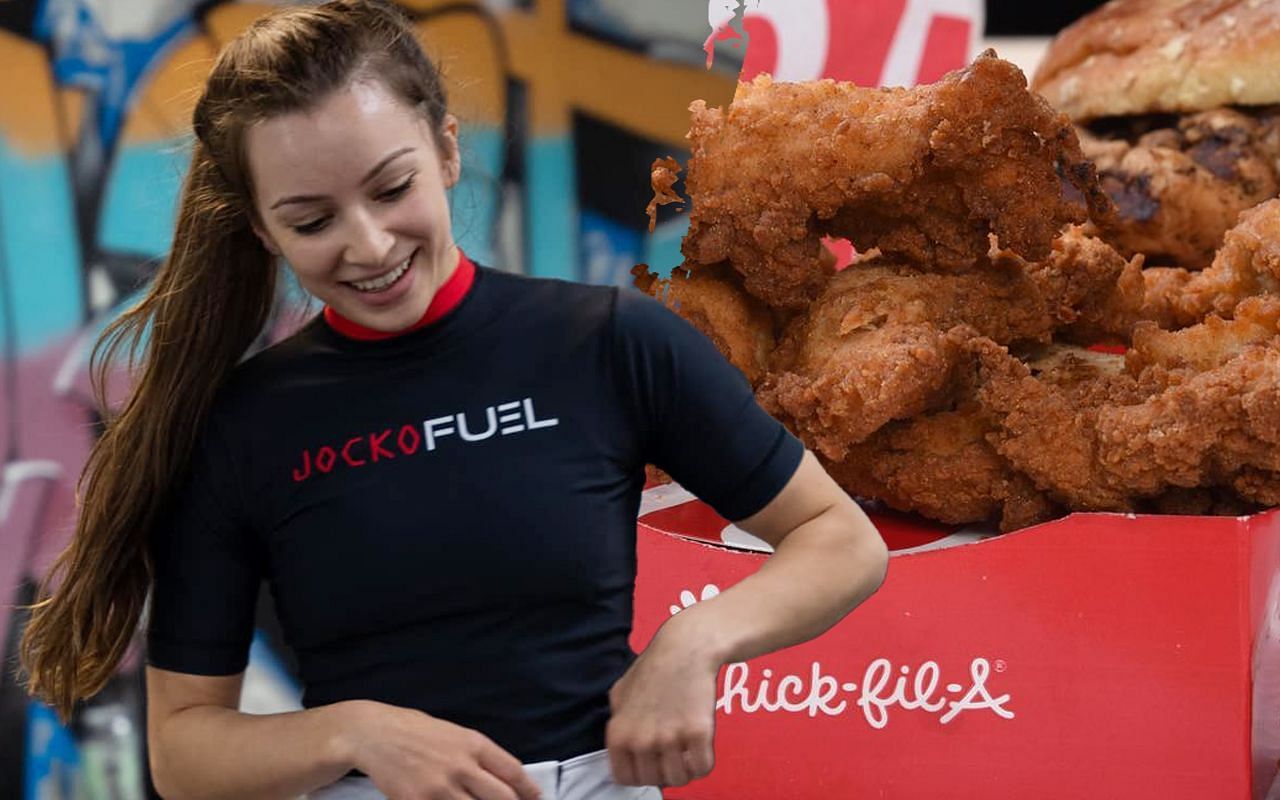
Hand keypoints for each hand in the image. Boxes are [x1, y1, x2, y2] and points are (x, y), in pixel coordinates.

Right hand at [341, 700, 542, 799]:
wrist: (373, 734)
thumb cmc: (414, 730)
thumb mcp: (454, 732)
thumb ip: (478, 754)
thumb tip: (503, 777)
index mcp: (473, 744)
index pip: (513, 772)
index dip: (528, 790)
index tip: (535, 799)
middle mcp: (461, 767)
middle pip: (502, 798)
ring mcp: (440, 789)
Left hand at [605, 617, 720, 787]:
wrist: (685, 648)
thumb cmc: (654, 667)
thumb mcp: (620, 693)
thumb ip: (618, 721)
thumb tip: (621, 746)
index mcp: (618, 734)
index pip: (626, 778)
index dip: (641, 772)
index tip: (651, 762)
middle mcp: (641, 740)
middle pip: (654, 781)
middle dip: (665, 769)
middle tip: (673, 752)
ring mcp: (670, 738)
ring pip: (679, 779)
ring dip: (686, 768)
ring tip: (687, 749)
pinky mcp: (698, 733)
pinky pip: (703, 768)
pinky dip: (704, 761)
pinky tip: (701, 745)